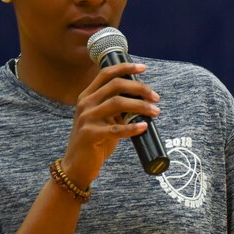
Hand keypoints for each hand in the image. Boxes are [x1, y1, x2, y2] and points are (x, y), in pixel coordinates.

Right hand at [61, 63, 160, 186]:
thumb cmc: (95, 140)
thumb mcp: (104, 118)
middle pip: (116, 85)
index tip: (143, 68)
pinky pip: (116, 129)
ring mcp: (87, 118)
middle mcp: (85, 103)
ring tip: (155, 112)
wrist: (77, 165)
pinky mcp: (90, 135)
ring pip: (118, 103)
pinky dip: (133, 127)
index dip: (125, 68)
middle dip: (139, 88)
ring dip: (141, 106)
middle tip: (156, 97)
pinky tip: (144, 127)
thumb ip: (117, 107)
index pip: (106, 74)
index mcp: (88, 96)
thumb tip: (144, 99)